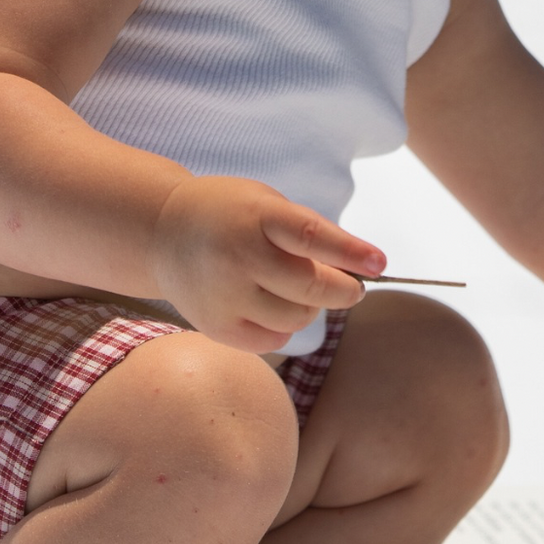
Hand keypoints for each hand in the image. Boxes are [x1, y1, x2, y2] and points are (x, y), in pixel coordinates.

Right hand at [150, 175, 385, 351]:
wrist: (163, 233)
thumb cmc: (230, 215)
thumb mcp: (267, 203)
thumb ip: (310, 232)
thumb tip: (361, 268)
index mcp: (254, 216)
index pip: (311, 237)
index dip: (351, 252)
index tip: (380, 263)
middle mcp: (236, 256)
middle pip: (310, 288)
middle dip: (343, 290)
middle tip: (352, 287)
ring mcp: (223, 295)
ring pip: (297, 318)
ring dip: (310, 307)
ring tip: (292, 288)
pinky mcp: (216, 326)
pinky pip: (274, 340)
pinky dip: (284, 326)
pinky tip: (268, 304)